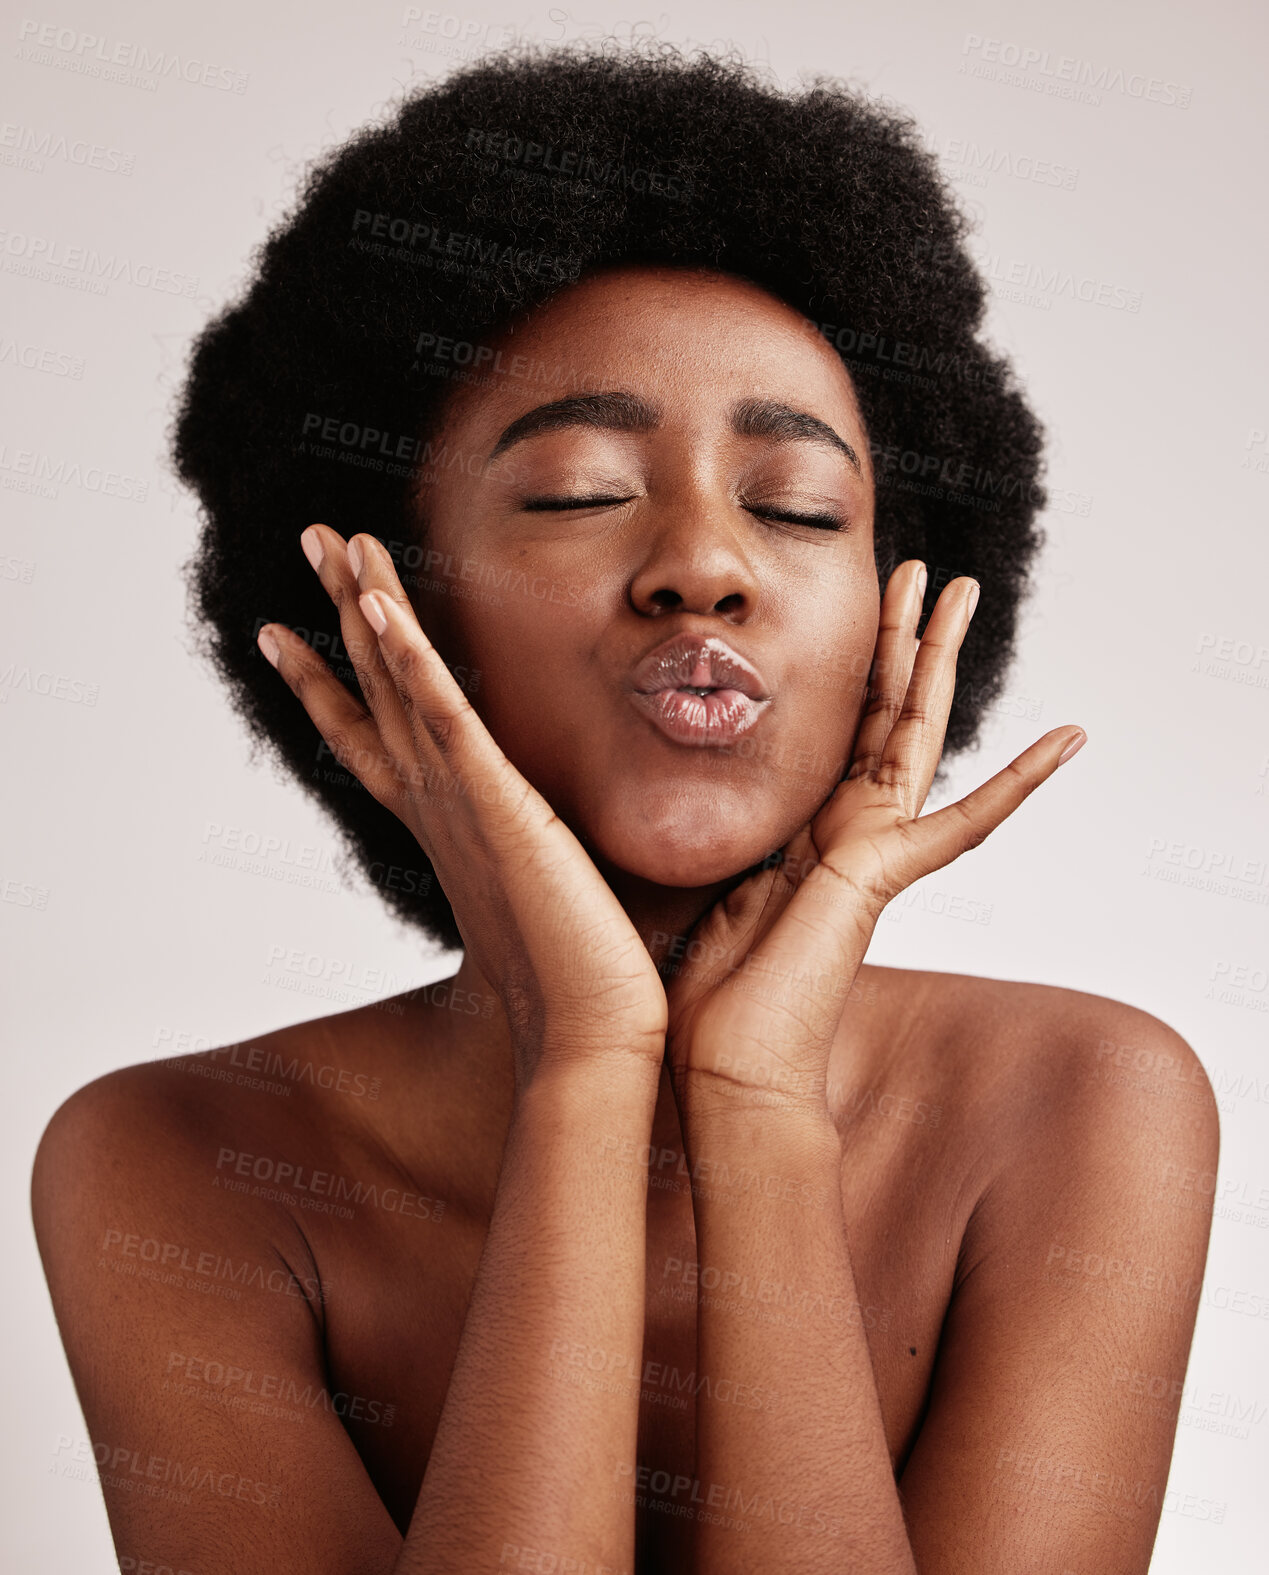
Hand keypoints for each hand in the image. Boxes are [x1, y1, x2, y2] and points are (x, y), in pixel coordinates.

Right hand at [257, 525, 667, 1084]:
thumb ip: (542, 843)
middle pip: (374, 687)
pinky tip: (378, 606)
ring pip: (397, 685)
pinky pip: (442, 718)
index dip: (333, 679)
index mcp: (450, 823)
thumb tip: (565, 831)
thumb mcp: (550, 885)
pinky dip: (406, 661)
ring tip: (337, 539)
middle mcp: (438, 806)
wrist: (590, 1036)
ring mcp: (459, 802)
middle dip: (340, 610)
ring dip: (364, 607)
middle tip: (314, 541)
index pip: (378, 735)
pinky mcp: (497, 805)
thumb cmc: (581, 978)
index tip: (296, 628)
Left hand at [662, 561, 1086, 1119]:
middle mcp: (845, 832)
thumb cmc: (695, 983)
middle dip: (904, 636)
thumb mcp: (696, 870)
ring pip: (916, 734)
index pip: (840, 726)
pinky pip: (962, 823)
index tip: (864, 602)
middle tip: (923, 570)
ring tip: (966, 590)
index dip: (857, 663)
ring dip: (940, 660)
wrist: (715, 1062)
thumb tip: (661, 770)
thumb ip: (712, 820)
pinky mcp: (881, 880)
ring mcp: (871, 853)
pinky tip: (1068, 739)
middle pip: (885, 712)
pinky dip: (1017, 782)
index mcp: (805, 828)